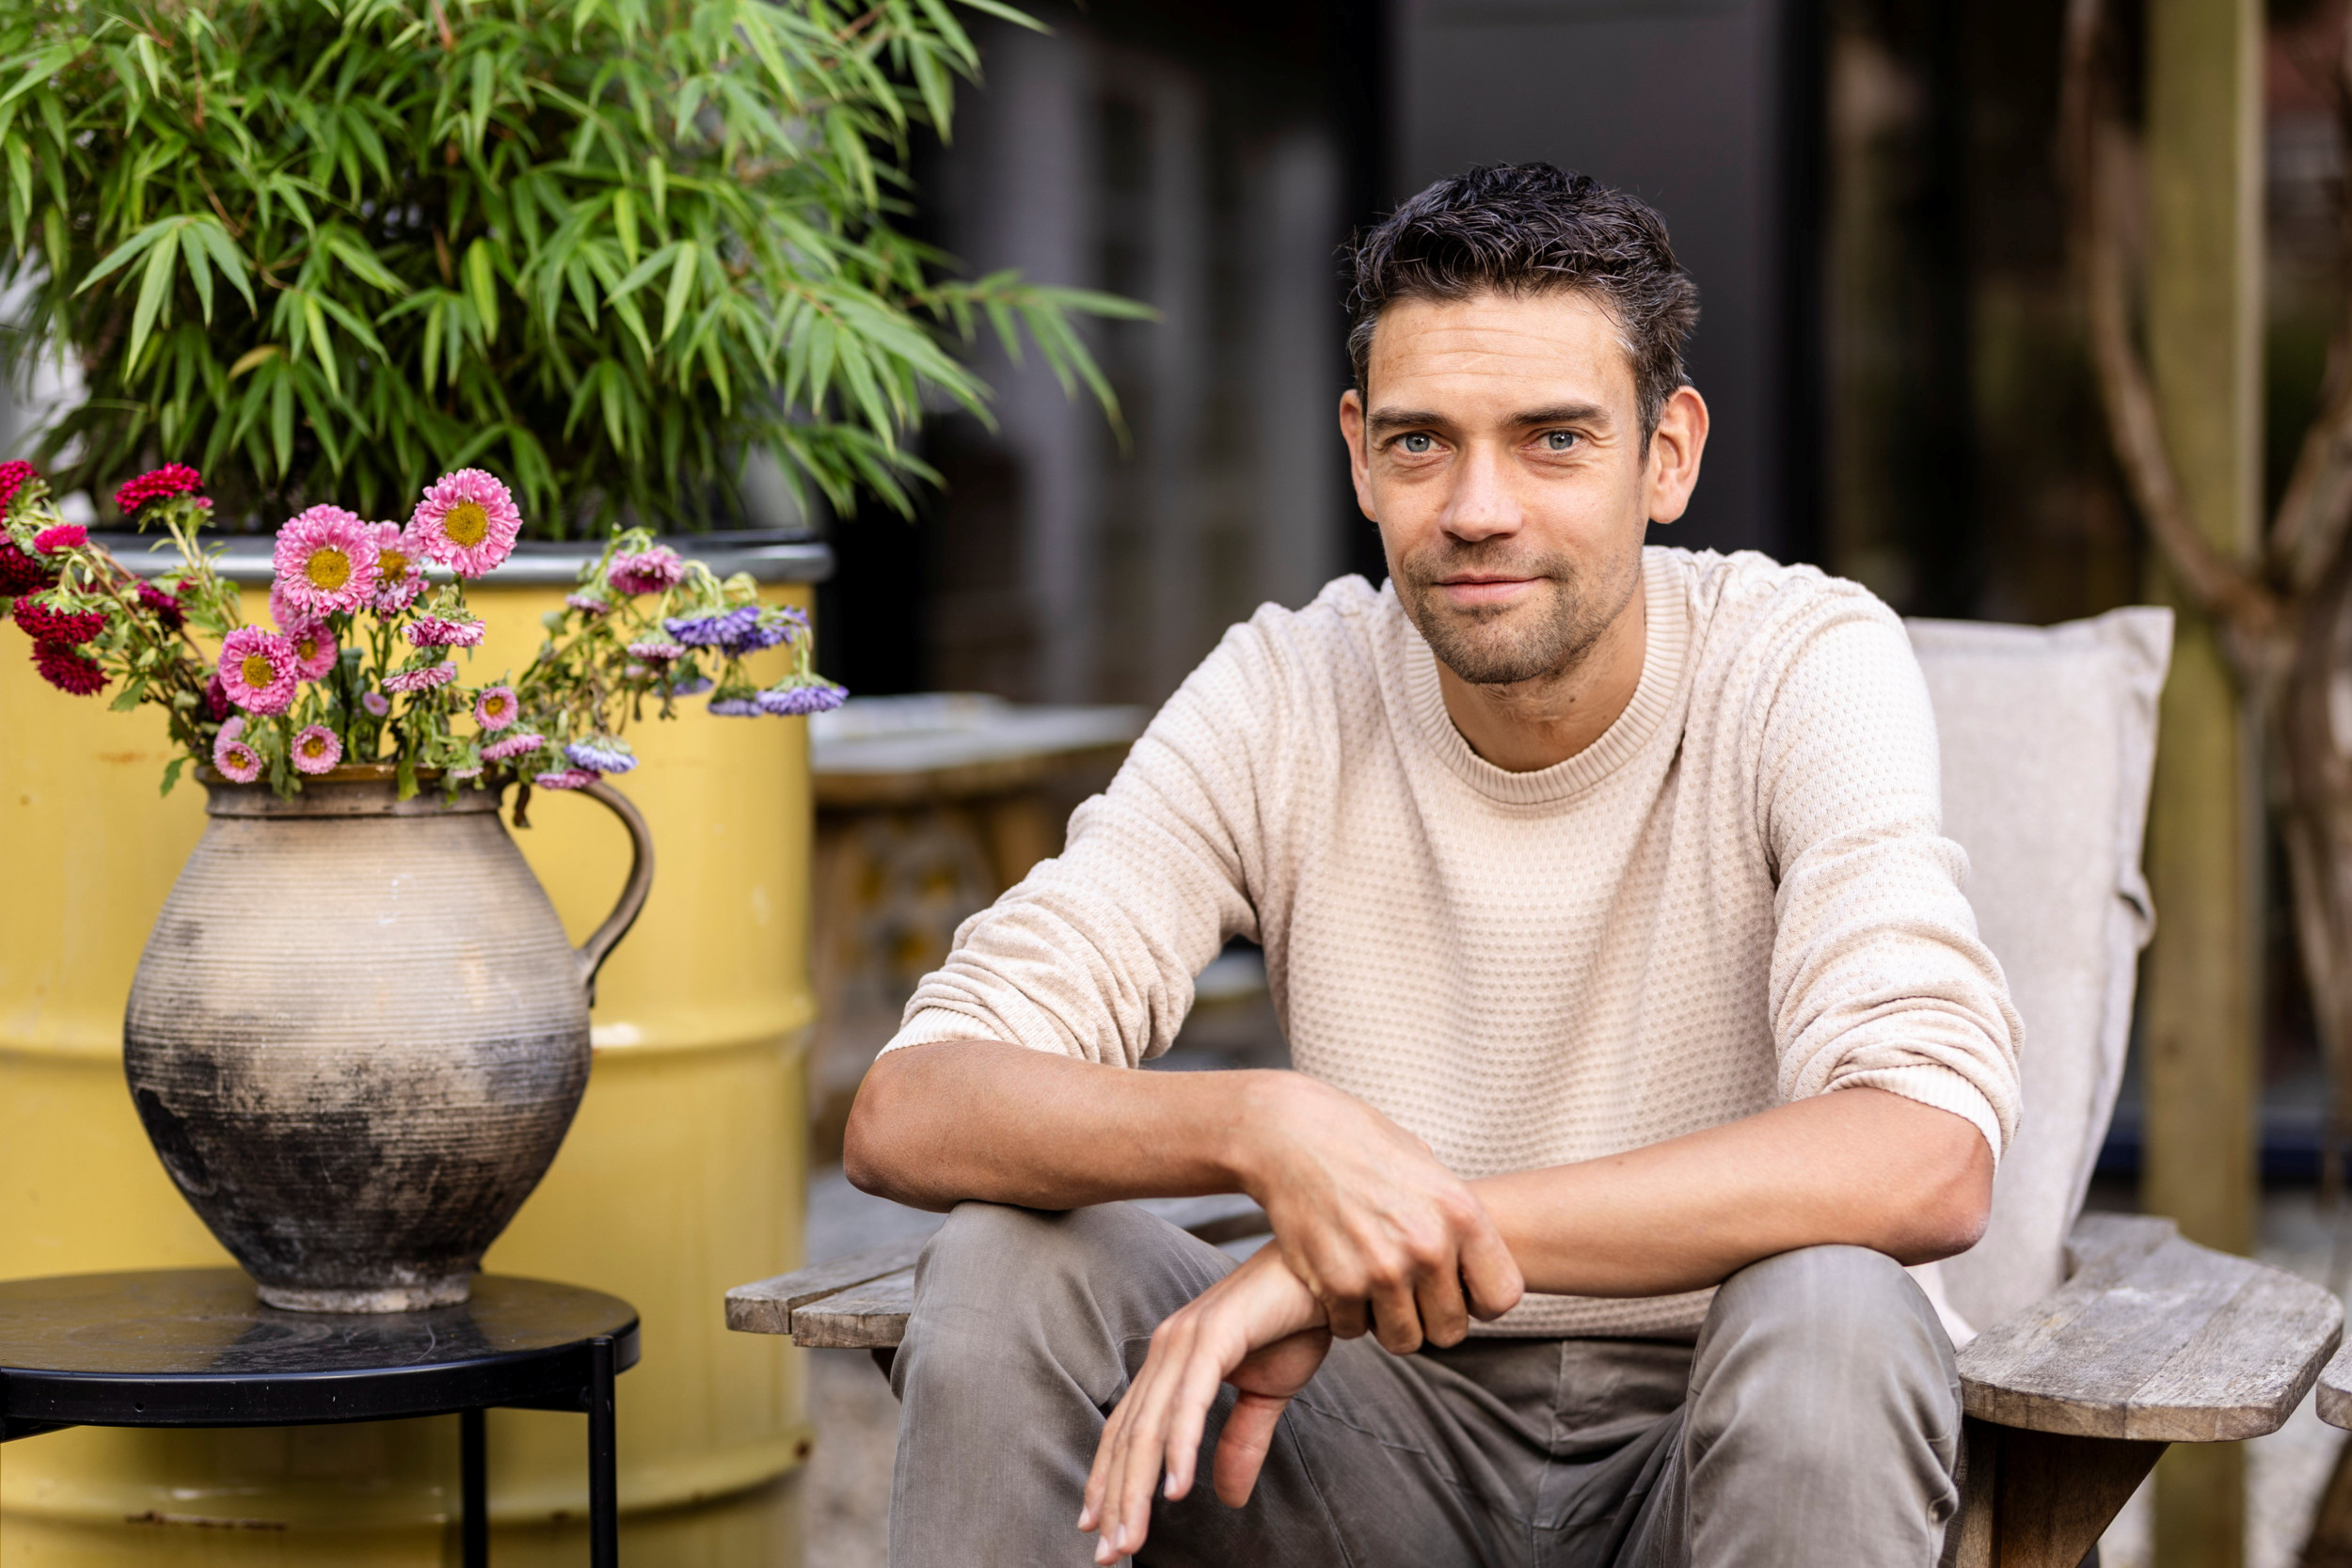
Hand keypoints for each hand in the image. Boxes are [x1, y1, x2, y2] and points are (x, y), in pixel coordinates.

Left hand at [1079, 1245, 1330, 1563]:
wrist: (1330, 1270)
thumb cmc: (1297, 1320)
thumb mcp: (1267, 1394)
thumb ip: (1240, 1442)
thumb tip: (1224, 1497)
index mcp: (1172, 1360)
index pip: (1127, 1431)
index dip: (1109, 1481)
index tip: (1097, 1532)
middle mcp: (1168, 1349)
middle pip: (1129, 1436)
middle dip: (1114, 1499)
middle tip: (1109, 1554)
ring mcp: (1187, 1339)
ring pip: (1151, 1426)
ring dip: (1137, 1488)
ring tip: (1131, 1537)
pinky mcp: (1216, 1334)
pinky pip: (1191, 1401)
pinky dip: (1180, 1447)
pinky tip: (1177, 1487)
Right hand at [1240, 1072, 1522, 1350]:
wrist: (1293, 1134)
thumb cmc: (1360, 1142)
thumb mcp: (1426, 1166)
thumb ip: (1451, 1215)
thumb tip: (1468, 1255)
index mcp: (1462, 1214)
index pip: (1502, 1296)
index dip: (1479, 1301)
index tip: (1458, 1290)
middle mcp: (1429, 1246)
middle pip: (1450, 1330)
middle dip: (1429, 1317)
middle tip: (1406, 1292)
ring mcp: (1383, 1269)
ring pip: (1403, 1339)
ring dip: (1387, 1321)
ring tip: (1372, 1286)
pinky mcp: (1338, 1284)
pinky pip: (1353, 1329)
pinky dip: (1344, 1313)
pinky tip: (1337, 1277)